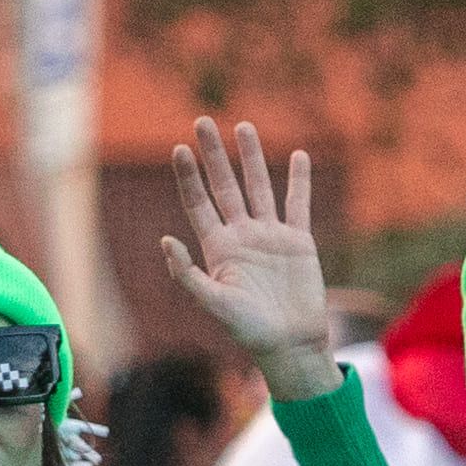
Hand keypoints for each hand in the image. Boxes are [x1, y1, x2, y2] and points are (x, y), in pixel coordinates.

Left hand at [153, 122, 342, 399]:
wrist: (291, 344)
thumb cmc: (249, 331)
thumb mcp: (214, 304)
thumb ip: (188, 274)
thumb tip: (165, 241)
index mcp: (218, 249)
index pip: (199, 203)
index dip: (189, 177)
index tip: (179, 149)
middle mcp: (242, 236)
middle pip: (224, 186)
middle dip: (214, 155)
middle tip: (202, 122)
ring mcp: (270, 236)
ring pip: (259, 187)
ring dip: (252, 157)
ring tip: (244, 126)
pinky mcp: (298, 242)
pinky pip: (298, 204)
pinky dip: (299, 181)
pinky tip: (298, 156)